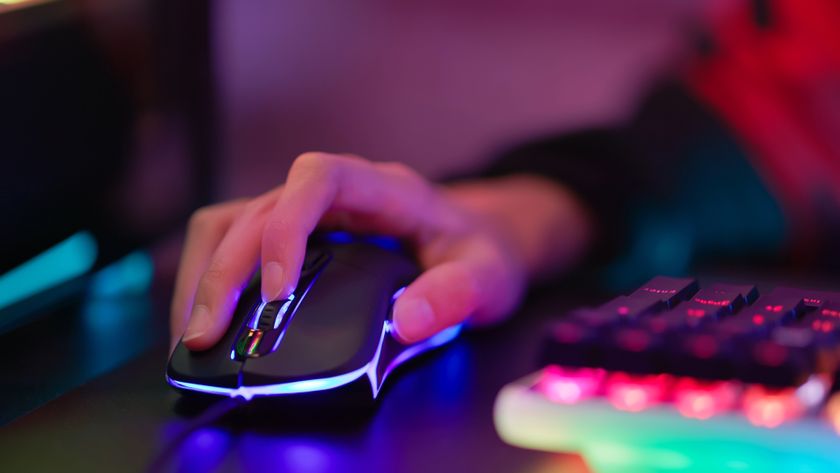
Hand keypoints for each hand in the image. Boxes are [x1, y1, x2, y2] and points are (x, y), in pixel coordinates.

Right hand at [170, 153, 591, 350]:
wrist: (481, 240)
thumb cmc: (483, 252)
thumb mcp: (488, 276)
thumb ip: (456, 294)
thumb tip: (407, 322)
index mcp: (384, 189)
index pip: (318, 178)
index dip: (286, 226)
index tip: (276, 292)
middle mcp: (338, 193)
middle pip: (259, 208)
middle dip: (225, 269)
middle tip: (206, 335)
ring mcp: (312, 213)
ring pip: (234, 220)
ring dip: (205, 272)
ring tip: (193, 332)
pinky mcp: (298, 237)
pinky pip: (238, 241)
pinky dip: (214, 275)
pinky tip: (212, 317)